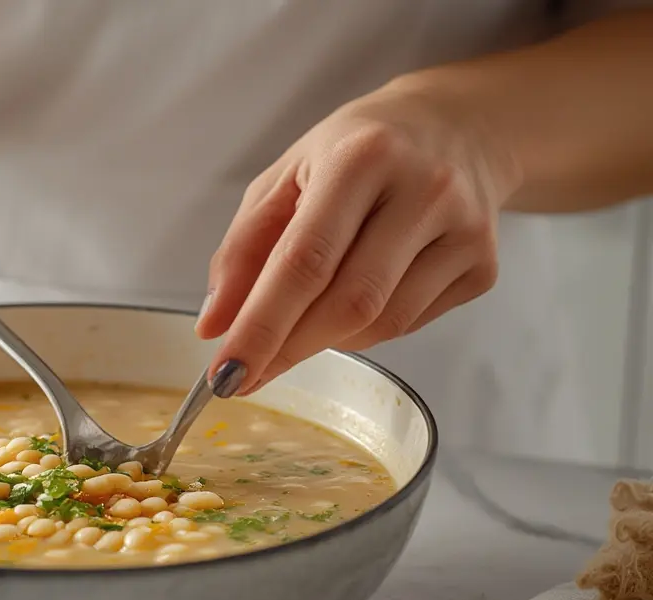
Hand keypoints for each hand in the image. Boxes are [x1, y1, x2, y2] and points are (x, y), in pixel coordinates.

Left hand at [196, 80, 519, 396]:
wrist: (459, 126)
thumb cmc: (357, 151)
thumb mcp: (286, 178)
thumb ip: (243, 249)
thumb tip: (215, 326)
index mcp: (361, 157)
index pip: (304, 261)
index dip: (261, 326)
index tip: (225, 373)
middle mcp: (424, 189)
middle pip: (348, 303)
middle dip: (287, 348)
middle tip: (245, 373)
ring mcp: (464, 230)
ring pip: (380, 323)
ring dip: (323, 341)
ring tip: (297, 326)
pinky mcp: (484, 266)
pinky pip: (407, 324)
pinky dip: (363, 331)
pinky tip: (351, 301)